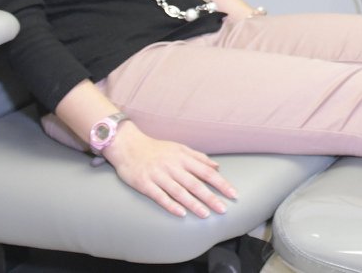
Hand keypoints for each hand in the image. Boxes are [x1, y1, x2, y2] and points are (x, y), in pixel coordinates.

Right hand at [102, 123, 238, 218]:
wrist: (128, 145)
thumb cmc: (156, 148)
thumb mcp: (179, 148)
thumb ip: (199, 157)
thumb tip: (217, 166)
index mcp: (183, 158)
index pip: (206, 172)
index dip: (221, 183)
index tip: (233, 194)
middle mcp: (172, 166)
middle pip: (195, 184)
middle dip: (211, 197)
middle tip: (224, 209)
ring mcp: (158, 175)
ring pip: (179, 192)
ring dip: (193, 204)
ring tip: (206, 214)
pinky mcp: (144, 184)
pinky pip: (159, 196)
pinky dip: (171, 205)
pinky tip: (181, 214)